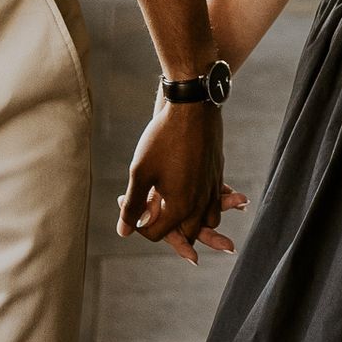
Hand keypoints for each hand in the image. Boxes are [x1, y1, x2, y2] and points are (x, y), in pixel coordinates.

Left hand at [116, 99, 227, 263]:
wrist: (192, 107)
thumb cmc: (163, 138)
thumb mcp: (140, 171)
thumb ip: (133, 205)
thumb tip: (123, 232)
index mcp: (181, 207)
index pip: (158, 234)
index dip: (140, 225)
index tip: (130, 204)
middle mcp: (201, 203)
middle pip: (188, 233)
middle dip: (171, 232)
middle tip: (153, 214)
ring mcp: (212, 188)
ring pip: (209, 219)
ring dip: (194, 220)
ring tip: (176, 210)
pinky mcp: (218, 173)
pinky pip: (216, 199)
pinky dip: (208, 202)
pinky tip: (193, 190)